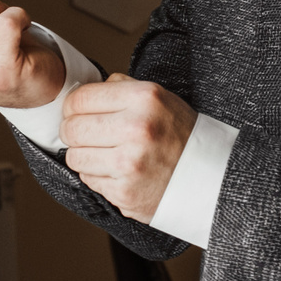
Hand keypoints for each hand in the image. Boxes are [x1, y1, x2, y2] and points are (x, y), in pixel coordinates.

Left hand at [62, 75, 194, 222]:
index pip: (80, 99)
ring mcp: (129, 164)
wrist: (208, 176)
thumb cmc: (179, 134)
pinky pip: (88, 180)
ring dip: (85, 156)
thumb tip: (81, 95)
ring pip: (75, 157)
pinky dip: (98, 176)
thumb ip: (120, 87)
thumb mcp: (158, 97)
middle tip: (89, 135)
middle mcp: (136, 129)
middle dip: (75, 132)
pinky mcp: (125, 192)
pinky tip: (118, 171)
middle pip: (71, 129)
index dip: (74, 107)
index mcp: (143, 98)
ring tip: (107, 154)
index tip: (80, 113)